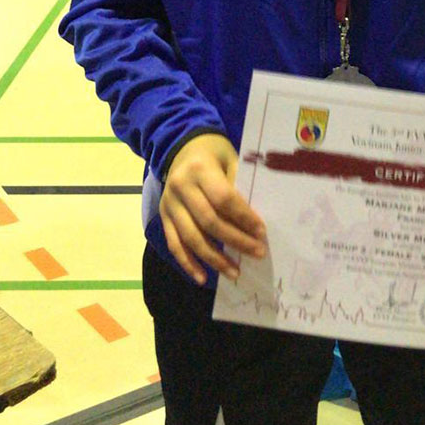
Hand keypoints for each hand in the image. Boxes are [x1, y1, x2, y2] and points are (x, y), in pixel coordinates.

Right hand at [160, 132, 266, 285]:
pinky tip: (203, 278)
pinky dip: (188, 263)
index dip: (243, 217)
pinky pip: (174, 244)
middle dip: (235, 241)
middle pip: (209, 221)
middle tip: (257, 253)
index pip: (224, 199)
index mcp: (200, 169)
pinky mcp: (163, 216)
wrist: (181, 146)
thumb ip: (239, 184)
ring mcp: (169, 204)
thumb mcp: (230, 158)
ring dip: (214, 259)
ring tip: (235, 273)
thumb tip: (254, 220)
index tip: (262, 232)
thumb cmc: (214, 154)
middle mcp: (181, 187)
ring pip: (191, 237)